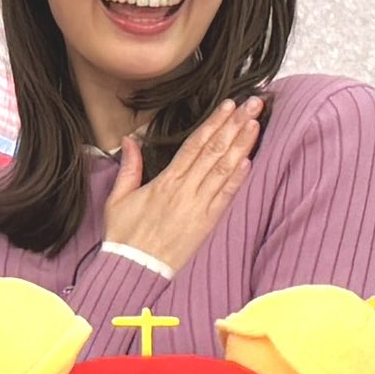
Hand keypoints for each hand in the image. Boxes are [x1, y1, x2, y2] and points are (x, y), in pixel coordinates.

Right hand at [99, 98, 263, 275]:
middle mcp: (185, 190)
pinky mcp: (206, 224)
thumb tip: (130, 140)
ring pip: (224, 169)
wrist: (134, 268)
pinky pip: (225, 197)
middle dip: (235, 125)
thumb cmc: (125, 235)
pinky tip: (249, 161)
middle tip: (253, 104)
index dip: (214, 122)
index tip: (228, 105)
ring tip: (255, 124)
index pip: (195, 144)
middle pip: (215, 150)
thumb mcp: (118, 198)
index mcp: (166, 181)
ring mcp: (198, 207)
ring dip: (242, 145)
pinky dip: (238, 179)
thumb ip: (129, 167)